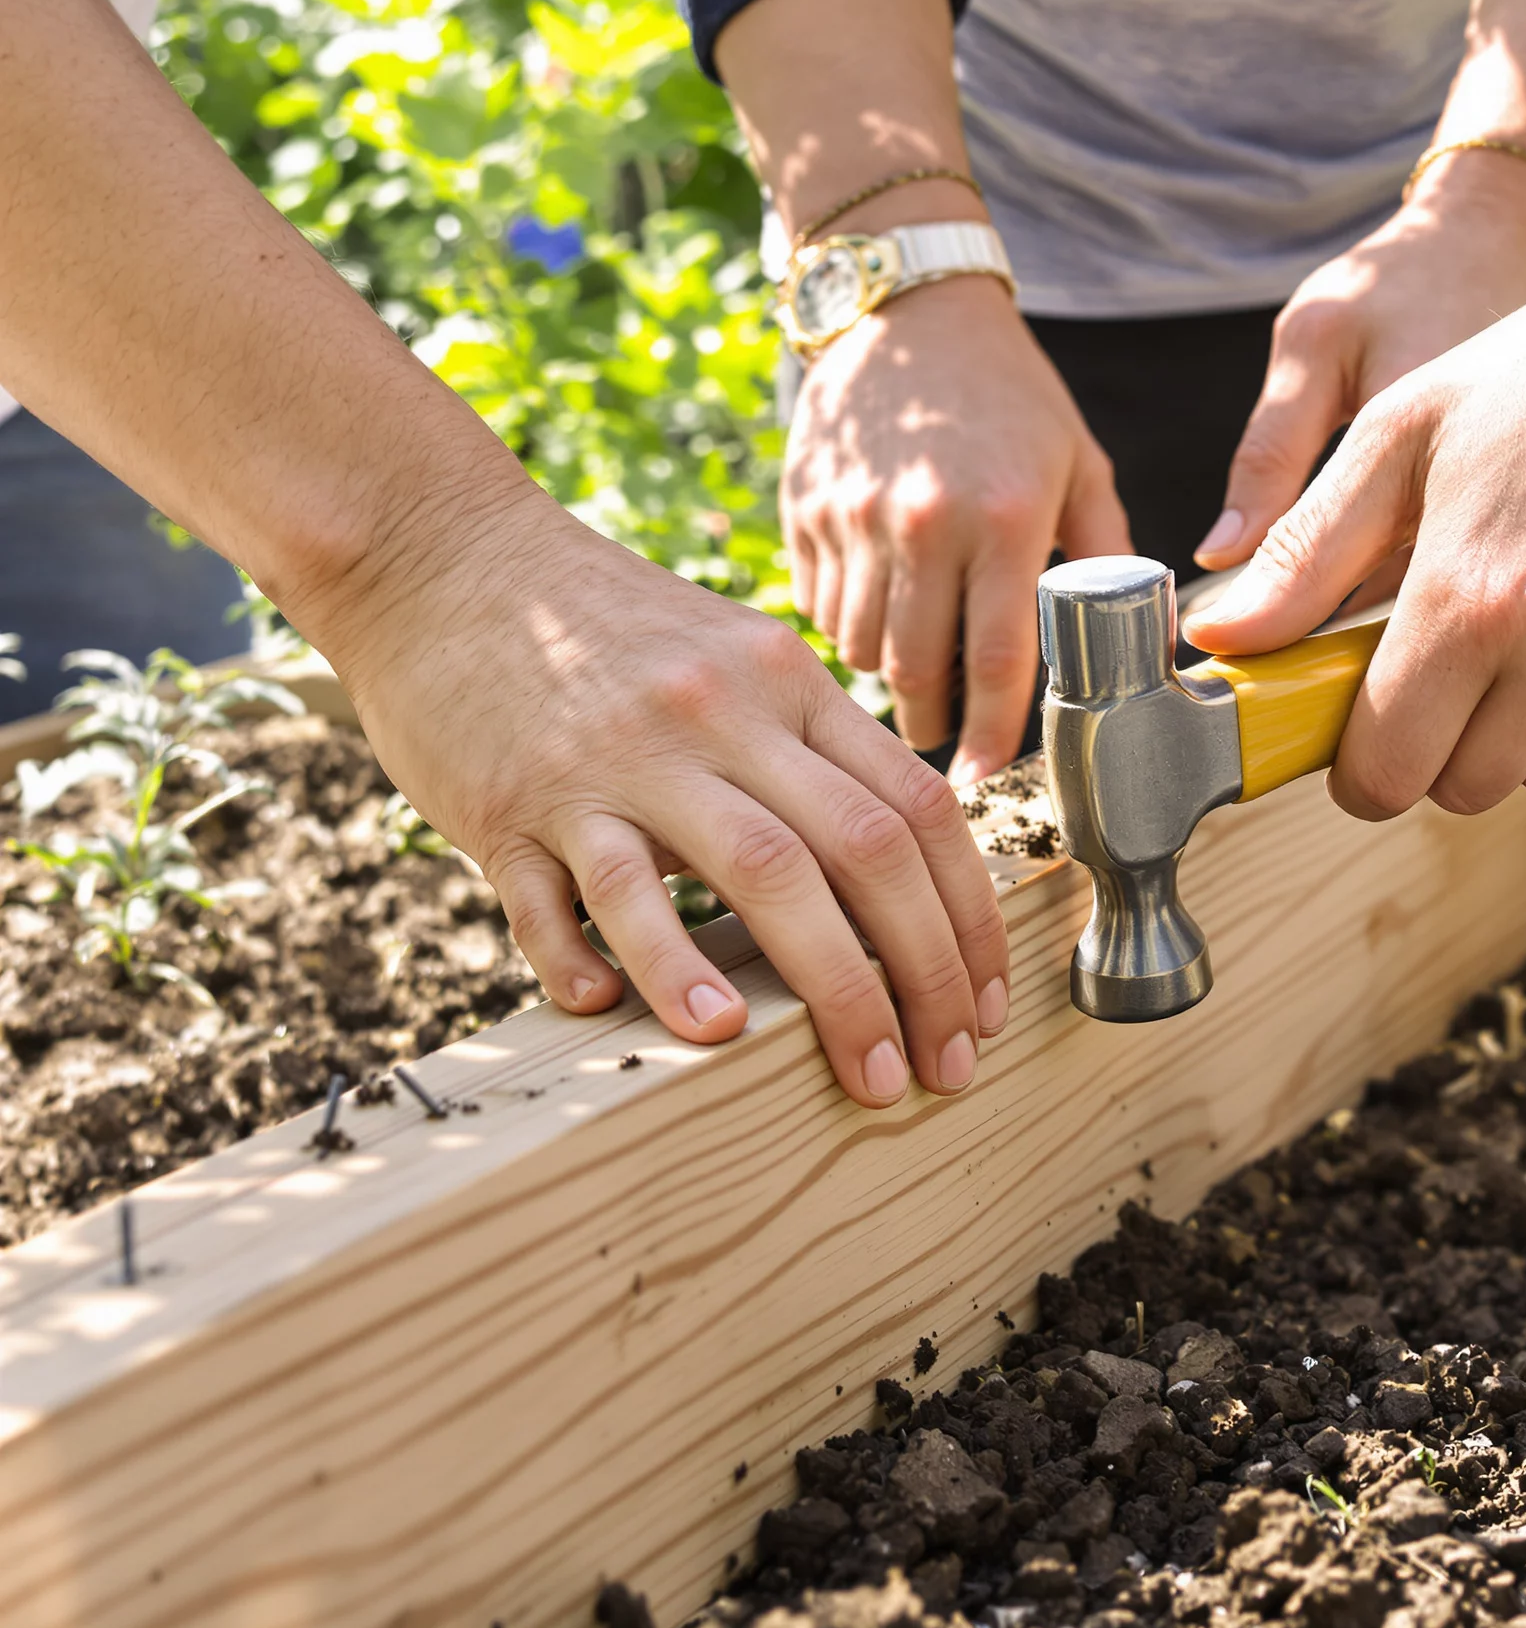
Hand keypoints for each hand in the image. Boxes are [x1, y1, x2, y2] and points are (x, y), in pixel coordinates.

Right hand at [326, 494, 1009, 1108]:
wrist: (438, 554)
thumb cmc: (599, 627)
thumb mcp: (732, 655)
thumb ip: (810, 745)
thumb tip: (899, 859)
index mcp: (783, 683)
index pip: (915, 807)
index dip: (968, 917)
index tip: (986, 1000)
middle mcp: (717, 718)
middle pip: (856, 852)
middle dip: (920, 974)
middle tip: (943, 1066)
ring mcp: (617, 760)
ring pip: (749, 874)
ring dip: (820, 988)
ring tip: (854, 1073)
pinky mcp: (514, 803)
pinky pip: (572, 900)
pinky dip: (618, 964)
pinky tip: (648, 1020)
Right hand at [784, 275, 1128, 782]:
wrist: (909, 311)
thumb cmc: (1008, 394)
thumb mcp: (1078, 463)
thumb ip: (1106, 555)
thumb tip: (1139, 643)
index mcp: (1001, 516)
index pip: (997, 660)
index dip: (993, 732)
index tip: (986, 774)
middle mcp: (921, 521)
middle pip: (915, 672)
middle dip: (931, 721)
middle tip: (945, 735)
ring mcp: (852, 517)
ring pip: (859, 649)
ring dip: (888, 675)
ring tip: (916, 665)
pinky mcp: (804, 509)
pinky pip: (819, 608)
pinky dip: (848, 627)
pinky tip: (879, 608)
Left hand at [1182, 232, 1525, 817]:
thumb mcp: (1407, 431)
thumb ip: (1307, 553)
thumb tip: (1222, 644)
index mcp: (1468, 603)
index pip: (1384, 774)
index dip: (1360, 766)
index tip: (1364, 730)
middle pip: (1462, 788)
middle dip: (1437, 744)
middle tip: (1450, 659)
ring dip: (1525, 732)